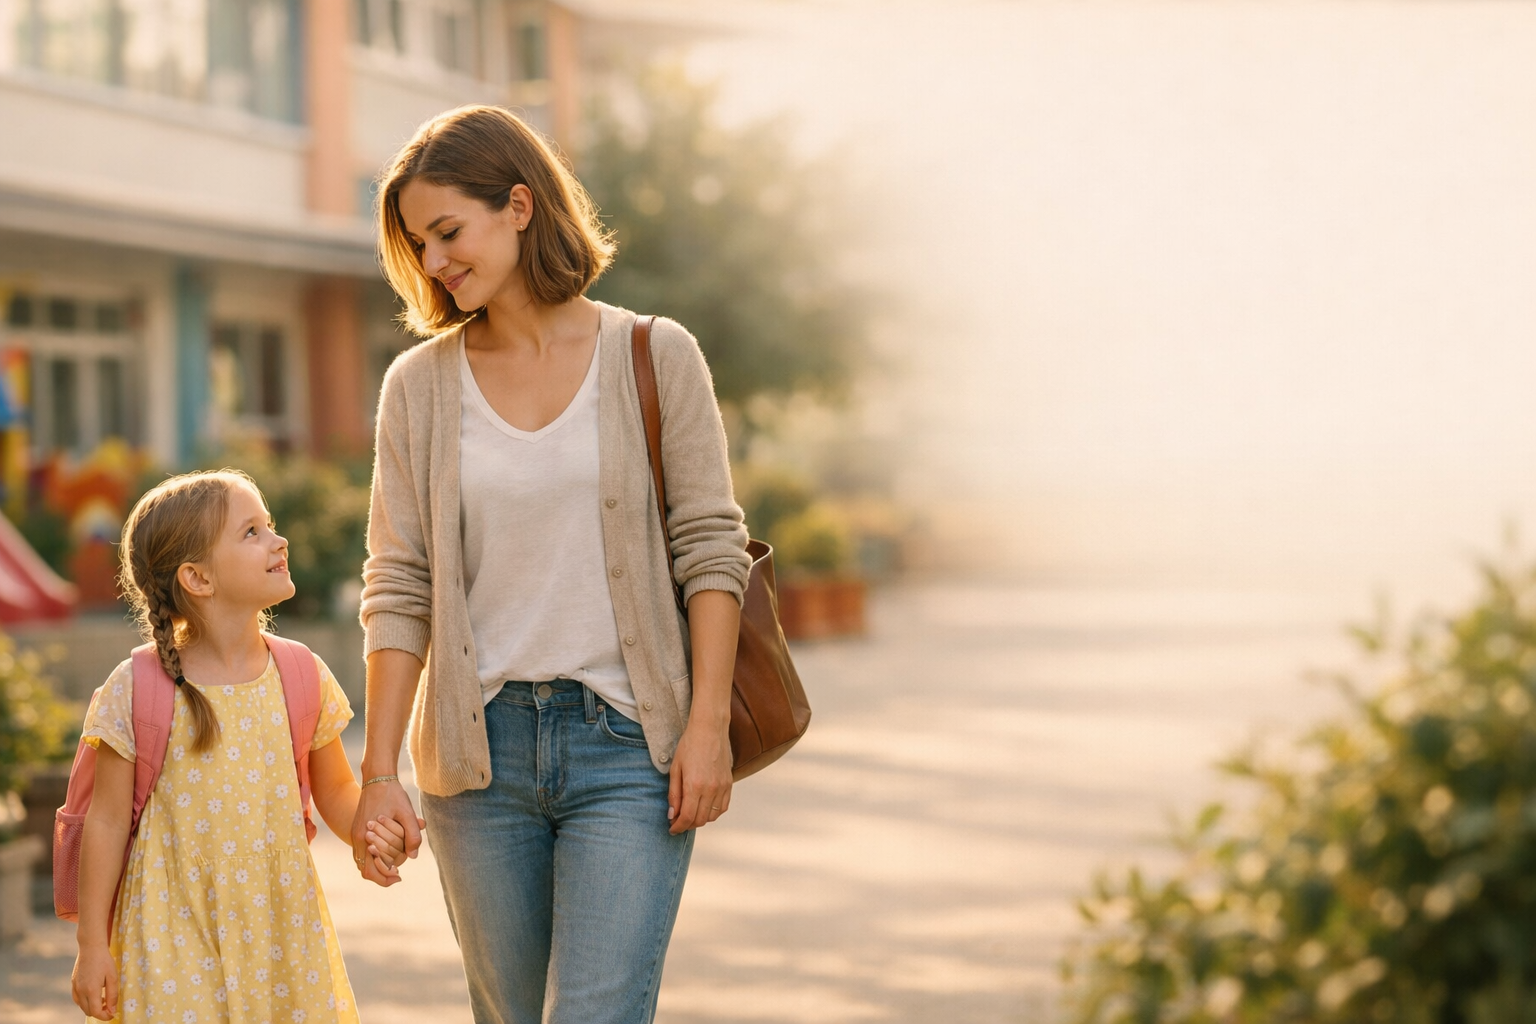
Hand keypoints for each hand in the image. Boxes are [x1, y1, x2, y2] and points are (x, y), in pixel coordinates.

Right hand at [72, 942, 117, 1019]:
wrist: (90, 947)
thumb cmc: (104, 960)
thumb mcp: (113, 977)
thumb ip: (112, 995)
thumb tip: (112, 1010)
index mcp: (91, 990)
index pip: (96, 1012)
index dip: (105, 1016)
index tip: (113, 1013)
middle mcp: (80, 991)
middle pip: (88, 1011)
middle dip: (100, 1012)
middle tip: (110, 1006)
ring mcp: (75, 988)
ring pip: (82, 1006)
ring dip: (92, 1007)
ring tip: (104, 998)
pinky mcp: (73, 983)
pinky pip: (78, 999)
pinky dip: (85, 1001)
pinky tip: (94, 994)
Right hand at [351, 780, 422, 885]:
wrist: (378, 777)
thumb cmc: (393, 794)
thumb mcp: (407, 813)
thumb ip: (412, 835)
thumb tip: (413, 857)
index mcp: (365, 836)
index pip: (369, 870)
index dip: (384, 878)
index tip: (399, 877)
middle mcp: (357, 838)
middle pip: (365, 869)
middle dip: (383, 872)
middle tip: (399, 872)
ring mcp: (355, 834)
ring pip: (364, 861)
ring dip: (379, 864)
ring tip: (396, 863)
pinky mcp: (358, 829)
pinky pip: (364, 851)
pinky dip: (376, 855)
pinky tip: (390, 851)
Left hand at [667, 718, 732, 833]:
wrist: (710, 729)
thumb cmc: (689, 745)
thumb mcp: (675, 768)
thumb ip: (674, 794)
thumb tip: (672, 815)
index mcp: (694, 785)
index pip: (687, 817)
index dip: (678, 827)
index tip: (672, 829)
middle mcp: (711, 789)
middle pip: (700, 820)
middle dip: (687, 825)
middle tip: (678, 822)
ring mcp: (722, 787)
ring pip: (712, 816)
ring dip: (700, 820)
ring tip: (690, 814)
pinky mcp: (729, 783)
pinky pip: (723, 807)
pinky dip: (713, 813)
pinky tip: (704, 807)